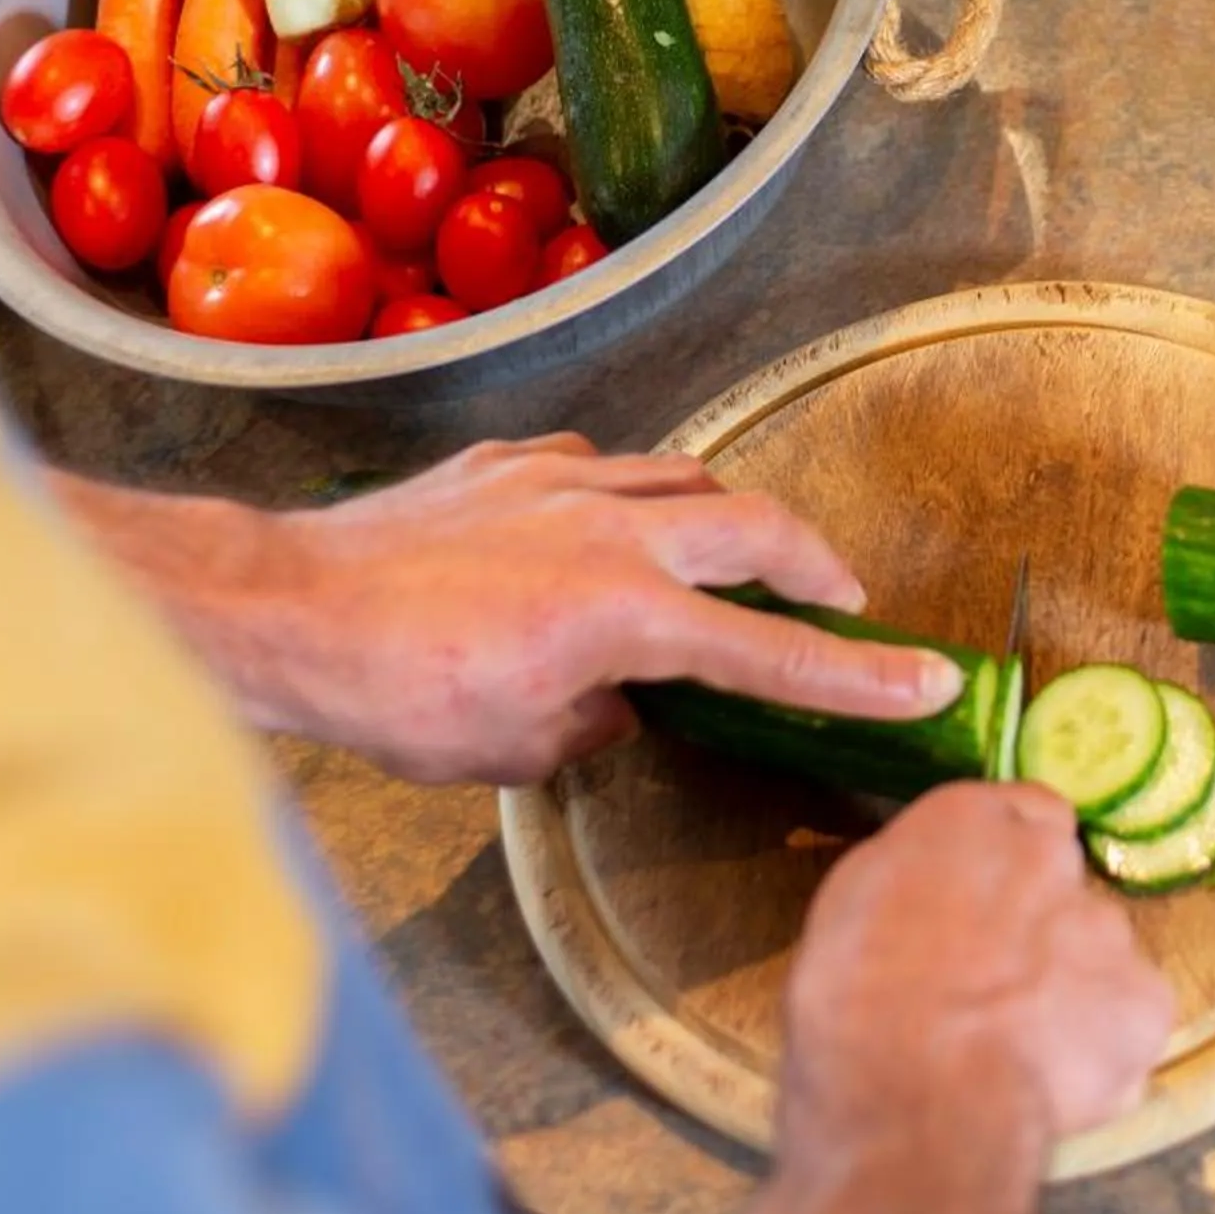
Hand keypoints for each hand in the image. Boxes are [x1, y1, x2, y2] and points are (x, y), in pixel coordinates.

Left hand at [73, 437, 963, 785]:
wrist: (287, 612)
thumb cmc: (393, 693)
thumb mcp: (516, 748)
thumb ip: (595, 724)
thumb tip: (623, 708)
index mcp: (626, 614)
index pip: (771, 653)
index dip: (858, 675)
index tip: (927, 680)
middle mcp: (608, 531)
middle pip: (754, 526)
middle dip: (814, 564)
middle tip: (840, 599)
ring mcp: (556, 484)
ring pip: (681, 476)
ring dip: (724, 516)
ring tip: (734, 552)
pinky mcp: (503, 465)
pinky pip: (595, 465)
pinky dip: (624, 493)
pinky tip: (605, 522)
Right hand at [781, 784, 1174, 1155]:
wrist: (915, 1101)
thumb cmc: (852, 1006)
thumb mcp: (851, 908)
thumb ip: (916, 880)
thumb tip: (934, 893)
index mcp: (973, 820)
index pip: (1025, 813)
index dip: (1008, 865)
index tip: (984, 906)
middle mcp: (1053, 859)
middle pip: (1063, 886)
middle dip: (1040, 929)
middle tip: (992, 988)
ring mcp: (1109, 932)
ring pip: (1097, 956)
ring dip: (1070, 990)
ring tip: (1017, 1050)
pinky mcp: (1145, 1006)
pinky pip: (1127, 1023)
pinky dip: (1101, 1051)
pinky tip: (1051, 1085)